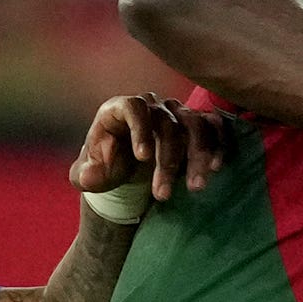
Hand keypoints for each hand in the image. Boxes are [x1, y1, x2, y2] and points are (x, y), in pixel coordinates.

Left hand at [71, 92, 230, 204]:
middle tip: (162, 195)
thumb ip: (85, 176)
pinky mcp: (194, 125)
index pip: (134, 108)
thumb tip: (90, 176)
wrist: (127, 169)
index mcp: (120, 109)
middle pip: (166, 122)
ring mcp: (175, 113)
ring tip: (195, 187)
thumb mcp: (88, 175)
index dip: (140, 130)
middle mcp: (151, 106)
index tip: (142, 158)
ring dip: (198, 155)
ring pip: (194, 124)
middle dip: (167, 160)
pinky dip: (217, 145)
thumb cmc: (106, 166)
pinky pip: (212, 127)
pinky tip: (215, 168)